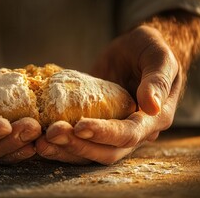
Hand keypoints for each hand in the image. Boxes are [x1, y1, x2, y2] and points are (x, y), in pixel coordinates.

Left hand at [36, 24, 184, 164]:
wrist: (134, 50)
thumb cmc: (150, 49)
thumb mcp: (158, 56)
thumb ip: (157, 80)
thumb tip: (151, 106)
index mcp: (153, 119)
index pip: (128, 134)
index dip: (104, 133)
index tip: (80, 127)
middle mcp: (134, 132)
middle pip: (106, 151)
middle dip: (79, 145)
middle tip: (51, 134)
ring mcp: (112, 131)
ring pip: (90, 151)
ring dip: (65, 150)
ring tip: (41, 142)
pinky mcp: (95, 125)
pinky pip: (78, 140)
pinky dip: (61, 143)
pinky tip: (40, 138)